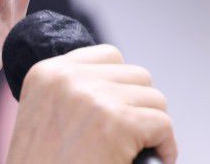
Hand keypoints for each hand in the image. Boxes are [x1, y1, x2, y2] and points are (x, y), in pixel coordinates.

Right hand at [6, 44, 177, 163]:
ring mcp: (94, 98)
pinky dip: (165, 147)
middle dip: (139, 106)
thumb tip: (119, 85)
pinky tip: (153, 160)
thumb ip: (72, 92)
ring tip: (137, 148)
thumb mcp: (43, 117)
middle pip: (136, 74)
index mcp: (46, 73)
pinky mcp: (118, 123)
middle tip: (130, 135)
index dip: (120, 86)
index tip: (117, 112)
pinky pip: (163, 124)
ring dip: (151, 126)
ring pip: (154, 98)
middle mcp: (68, 78)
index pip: (108, 55)